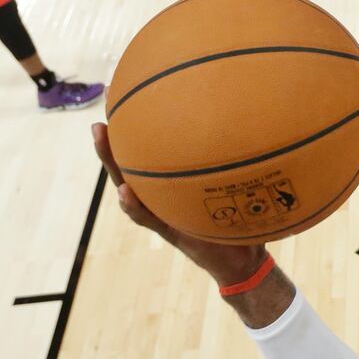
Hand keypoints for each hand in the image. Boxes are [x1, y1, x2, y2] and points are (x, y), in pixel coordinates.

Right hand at [92, 122, 265, 285]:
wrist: (243, 260)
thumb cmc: (242, 219)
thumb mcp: (240, 186)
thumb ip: (240, 163)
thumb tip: (257, 123)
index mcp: (172, 184)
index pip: (148, 153)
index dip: (134, 130)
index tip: (121, 98)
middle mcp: (161, 196)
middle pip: (128, 166)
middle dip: (111, 142)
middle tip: (100, 117)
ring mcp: (161, 213)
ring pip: (128, 186)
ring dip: (113, 163)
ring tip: (101, 137)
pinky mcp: (169, 231)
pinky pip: (147, 218)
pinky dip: (135, 206)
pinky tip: (125, 191)